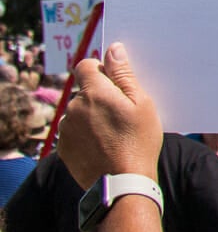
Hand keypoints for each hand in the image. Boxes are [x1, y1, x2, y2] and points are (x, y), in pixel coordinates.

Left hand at [58, 42, 161, 186]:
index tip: (115, 82)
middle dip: (98, 95)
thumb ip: (124, 75)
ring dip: (90, 115)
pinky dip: (84, 134)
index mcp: (94, 92)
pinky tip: (102, 145)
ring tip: (112, 132)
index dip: (100, 69)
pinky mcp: (63, 148)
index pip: (85, 65)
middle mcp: (74, 107)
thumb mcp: (141, 103)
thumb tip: (113, 49)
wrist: (122, 182)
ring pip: (78, 111)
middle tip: (121, 112)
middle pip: (83, 90)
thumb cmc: (138, 140)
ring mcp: (66, 129)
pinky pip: (73, 131)